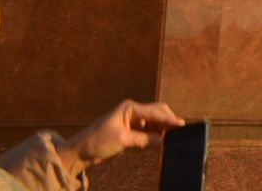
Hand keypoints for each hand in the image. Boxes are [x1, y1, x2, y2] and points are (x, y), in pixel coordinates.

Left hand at [58, 100, 185, 170]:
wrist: (79, 153)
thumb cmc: (97, 141)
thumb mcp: (123, 140)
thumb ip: (145, 139)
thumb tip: (163, 141)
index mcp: (130, 108)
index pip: (155, 111)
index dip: (170, 119)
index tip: (182, 125)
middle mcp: (132, 112)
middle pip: (157, 113)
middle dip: (168, 122)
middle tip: (180, 132)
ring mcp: (131, 122)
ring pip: (154, 123)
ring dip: (162, 130)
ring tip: (173, 138)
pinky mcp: (129, 133)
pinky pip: (147, 132)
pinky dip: (155, 136)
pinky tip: (161, 142)